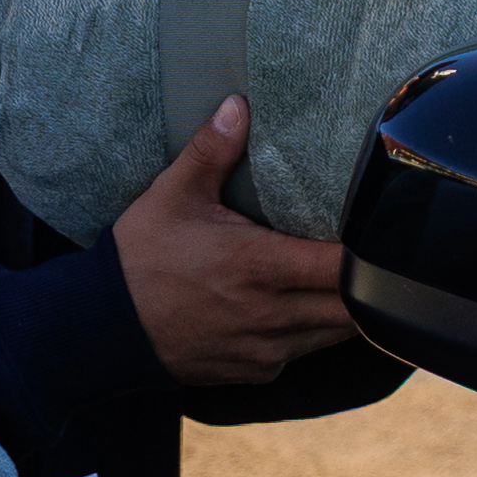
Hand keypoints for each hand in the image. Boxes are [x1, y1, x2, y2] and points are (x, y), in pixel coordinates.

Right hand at [116, 96, 356, 385]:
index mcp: (259, 267)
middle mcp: (271, 315)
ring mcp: (266, 350)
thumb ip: (212, 150)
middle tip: (367, 251)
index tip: (376, 230)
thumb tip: (239, 104)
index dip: (369, 253)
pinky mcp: (257, 371)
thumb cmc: (139, 259)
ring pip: (335, 334)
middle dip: (366, 282)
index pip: (344, 268)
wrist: (101, 330)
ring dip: (342, 307)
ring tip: (338, 274)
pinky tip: (297, 304)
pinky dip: (311, 330)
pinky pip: (304, 352)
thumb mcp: (172, 195)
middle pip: (353, 307)